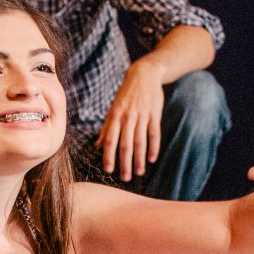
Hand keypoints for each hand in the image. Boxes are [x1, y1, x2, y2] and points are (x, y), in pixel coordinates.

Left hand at [96, 59, 165, 181]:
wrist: (144, 74)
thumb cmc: (126, 95)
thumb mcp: (113, 108)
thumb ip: (107, 127)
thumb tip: (98, 146)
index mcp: (115, 116)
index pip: (110, 139)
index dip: (109, 155)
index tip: (108, 170)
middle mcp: (127, 117)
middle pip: (125, 144)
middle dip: (125, 163)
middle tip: (125, 178)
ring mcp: (142, 115)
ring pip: (140, 141)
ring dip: (139, 159)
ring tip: (139, 172)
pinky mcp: (154, 114)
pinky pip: (154, 133)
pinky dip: (153, 147)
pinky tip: (152, 158)